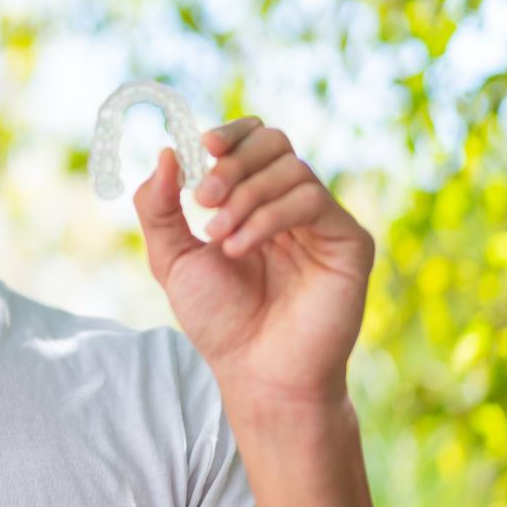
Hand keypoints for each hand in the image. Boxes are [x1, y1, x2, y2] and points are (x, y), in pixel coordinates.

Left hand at [132, 117, 374, 406]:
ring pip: (290, 169)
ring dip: (244, 198)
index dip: (231, 133)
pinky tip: (239, 247)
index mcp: (257, 200)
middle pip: (275, 141)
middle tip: (204, 199)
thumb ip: (157, 206)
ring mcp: (323, 222)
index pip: (254, 140)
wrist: (255, 372)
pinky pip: (310, 200)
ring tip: (219, 238)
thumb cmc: (218, 319)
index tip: (202, 146)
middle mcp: (292, 205)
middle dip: (233, 164)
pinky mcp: (349, 241)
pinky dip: (267, 217)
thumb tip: (166, 153)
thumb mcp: (170, 258)